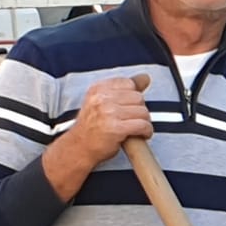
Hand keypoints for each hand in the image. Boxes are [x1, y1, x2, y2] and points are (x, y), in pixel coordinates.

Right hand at [44, 73, 153, 200]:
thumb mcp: (103, 102)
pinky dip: (146, 131)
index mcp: (98, 89)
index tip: (128, 108)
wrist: (78, 148)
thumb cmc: (93, 126)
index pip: (129, 84)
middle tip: (132, 121)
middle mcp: (102, 98)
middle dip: (140, 111)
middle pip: (138, 98)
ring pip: (143, 112)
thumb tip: (145, 77)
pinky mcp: (115, 128)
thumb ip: (124, 89)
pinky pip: (142, 125)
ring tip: (136, 129)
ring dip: (145, 122)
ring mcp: (108, 113)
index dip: (133, 98)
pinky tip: (141, 135)